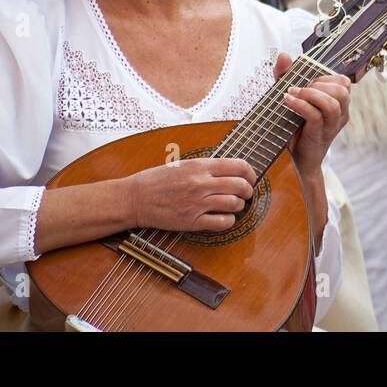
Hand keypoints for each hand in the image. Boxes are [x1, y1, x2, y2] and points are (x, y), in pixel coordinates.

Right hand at [125, 157, 256, 231]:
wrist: (135, 198)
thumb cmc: (157, 180)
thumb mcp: (183, 164)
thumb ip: (207, 166)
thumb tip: (230, 170)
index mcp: (200, 166)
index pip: (238, 166)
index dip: (251, 173)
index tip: (251, 178)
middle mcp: (201, 183)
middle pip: (240, 185)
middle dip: (248, 191)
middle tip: (246, 194)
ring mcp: (197, 203)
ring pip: (234, 204)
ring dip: (239, 206)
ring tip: (234, 206)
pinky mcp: (192, 221)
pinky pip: (221, 222)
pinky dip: (229, 221)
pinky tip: (225, 218)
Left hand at [275, 52, 350, 176]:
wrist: (296, 159)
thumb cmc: (295, 126)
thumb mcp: (291, 96)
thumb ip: (286, 75)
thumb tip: (284, 54)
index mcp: (339, 103)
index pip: (343, 81)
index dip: (325, 76)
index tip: (306, 81)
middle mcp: (340, 114)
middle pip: (342, 89)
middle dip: (318, 84)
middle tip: (298, 89)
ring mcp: (332, 126)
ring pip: (333, 103)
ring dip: (310, 94)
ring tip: (292, 94)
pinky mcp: (320, 135)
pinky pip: (316, 116)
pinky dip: (301, 105)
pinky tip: (288, 101)